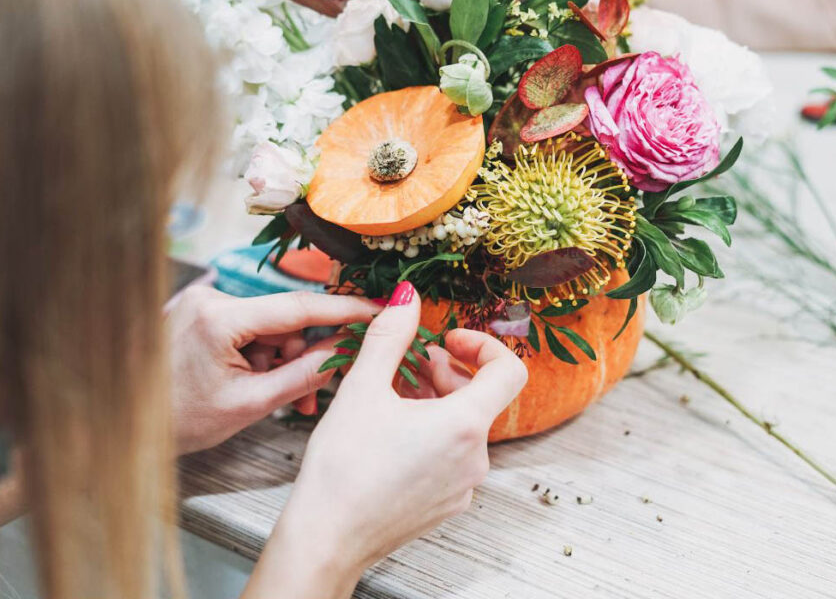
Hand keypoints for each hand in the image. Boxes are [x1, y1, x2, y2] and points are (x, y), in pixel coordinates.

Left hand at [166, 286, 379, 453]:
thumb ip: (304, 374)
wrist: (126, 424)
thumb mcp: (250, 404)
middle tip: (313, 394)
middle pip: (285, 318)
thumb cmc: (180, 420)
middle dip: (304, 354)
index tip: (377, 309)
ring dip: (283, 359)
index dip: (343, 309)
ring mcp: (204, 300)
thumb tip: (346, 351)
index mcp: (219, 318)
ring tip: (281, 398)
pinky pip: (252, 327)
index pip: (297, 306)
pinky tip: (261, 381)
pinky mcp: (203, 309)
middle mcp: (211, 297)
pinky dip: (264, 354)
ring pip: (271, 326)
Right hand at [242, 282, 527, 598]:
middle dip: (449, 372)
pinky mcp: (447, 505)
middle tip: (410, 365)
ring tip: (394, 397)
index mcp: (465, 425)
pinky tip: (392, 433)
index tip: (448, 341)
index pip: (509, 371)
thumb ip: (391, 335)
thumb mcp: (363, 387)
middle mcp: (475, 458)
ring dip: (437, 402)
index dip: (483, 345)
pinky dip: (432, 434)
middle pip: (482, 398)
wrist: (326, 539)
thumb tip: (408, 296)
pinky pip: (453, 456)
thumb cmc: (343, 468)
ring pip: (464, 427)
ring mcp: (464, 486)